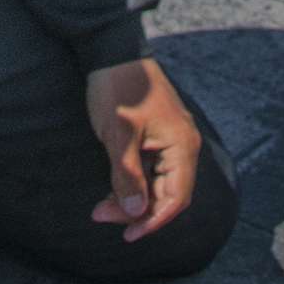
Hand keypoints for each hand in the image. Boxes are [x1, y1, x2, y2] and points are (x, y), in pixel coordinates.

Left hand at [85, 56, 201, 243]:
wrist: (110, 48)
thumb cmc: (117, 87)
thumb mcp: (118, 133)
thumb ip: (127, 174)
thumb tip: (135, 213)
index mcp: (181, 146)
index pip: (175, 198)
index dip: (152, 221)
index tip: (128, 235)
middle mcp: (182, 145)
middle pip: (165, 193)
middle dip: (136, 210)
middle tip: (101, 214)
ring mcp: (170, 139)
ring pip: (155, 182)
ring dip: (131, 197)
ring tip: (101, 206)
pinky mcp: (155, 134)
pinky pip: (149, 168)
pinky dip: (131, 181)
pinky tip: (111, 188)